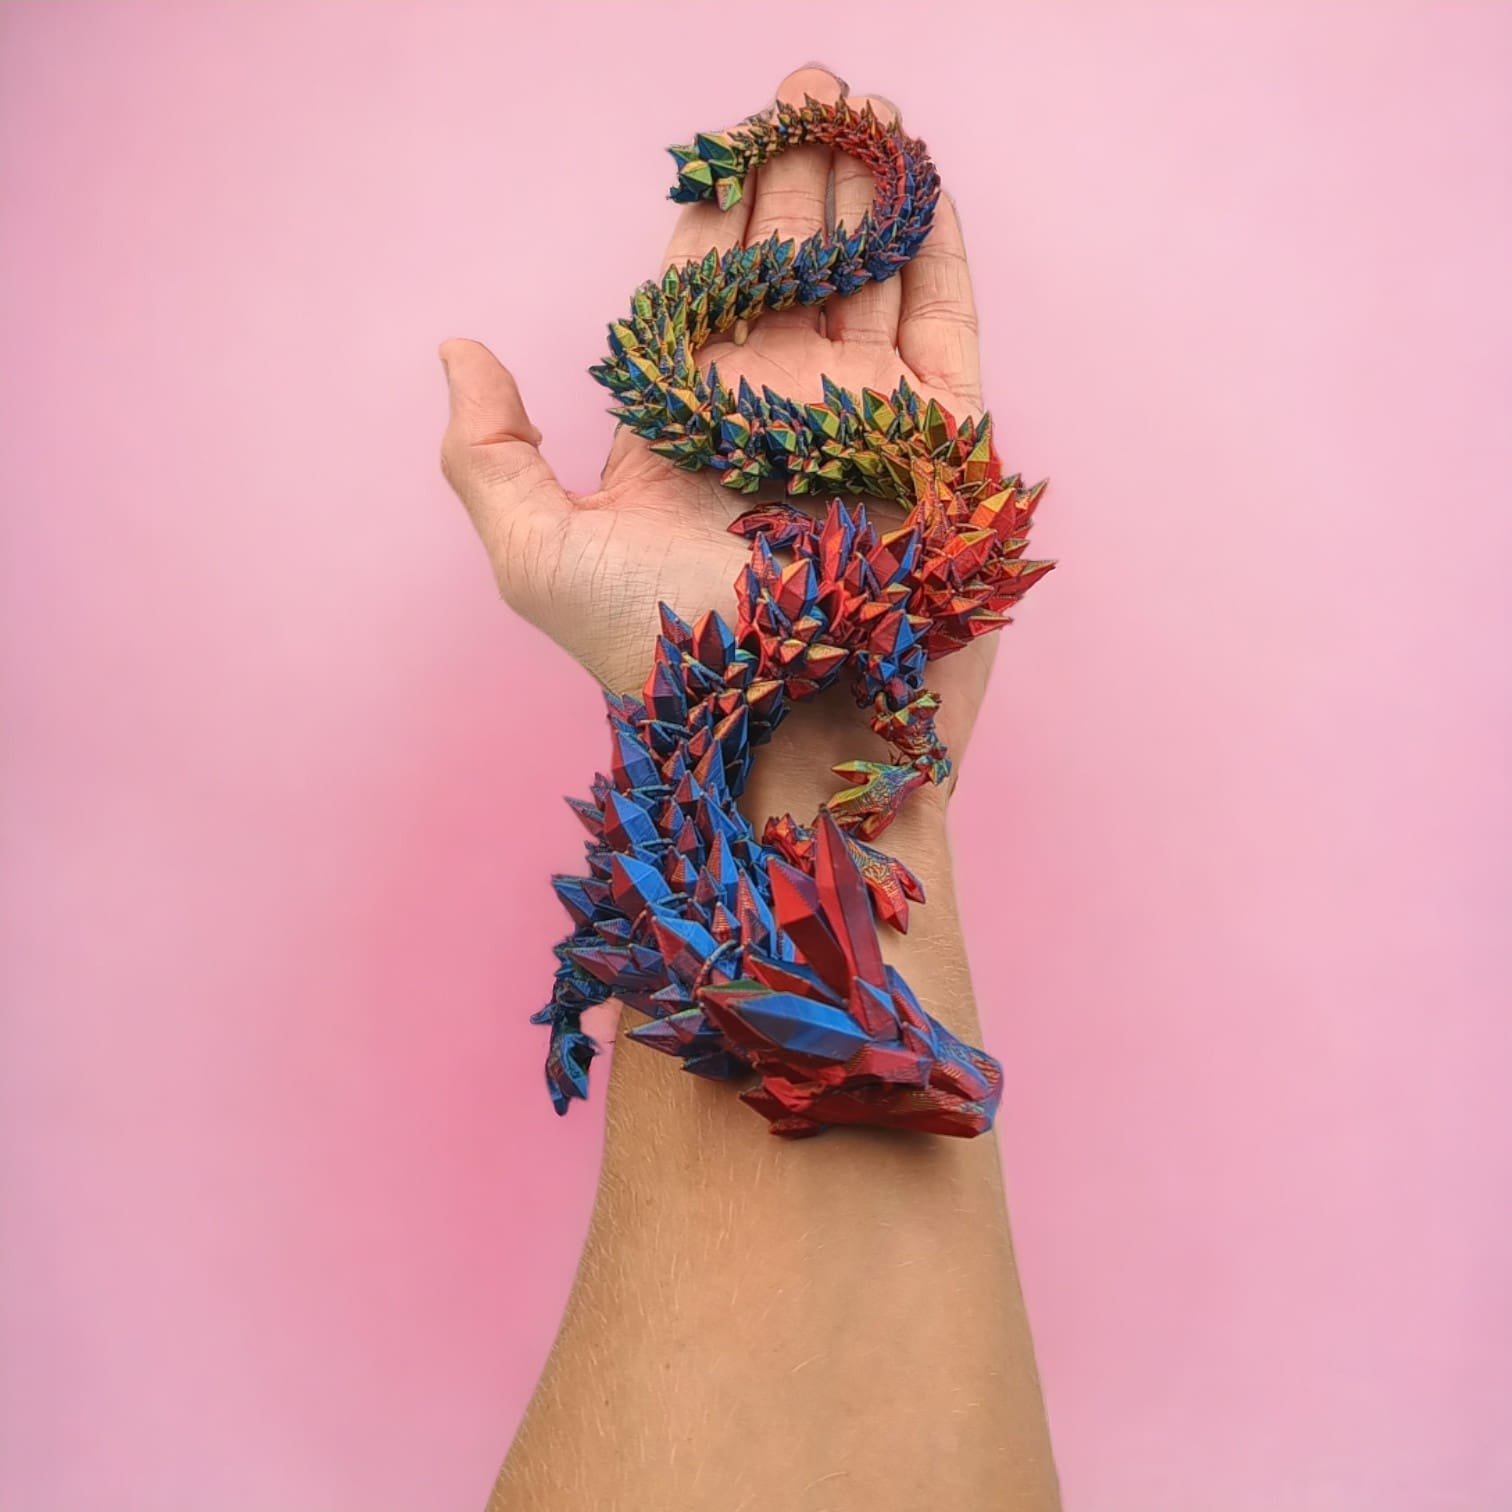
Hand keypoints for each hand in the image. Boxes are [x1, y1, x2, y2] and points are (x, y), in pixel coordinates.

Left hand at [439, 65, 996, 829]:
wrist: (794, 745)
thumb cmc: (669, 662)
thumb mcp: (543, 562)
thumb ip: (487, 456)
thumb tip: (456, 344)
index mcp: (688, 421)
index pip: (701, 290)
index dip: (710, 214)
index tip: (719, 146)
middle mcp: (777, 410)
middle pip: (787, 264)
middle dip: (793, 175)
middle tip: (802, 89)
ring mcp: (863, 420)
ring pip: (865, 275)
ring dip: (863, 189)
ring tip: (859, 106)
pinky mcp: (941, 439)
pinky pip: (942, 319)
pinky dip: (936, 248)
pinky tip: (923, 182)